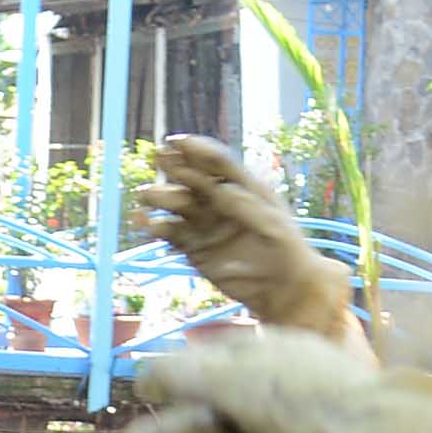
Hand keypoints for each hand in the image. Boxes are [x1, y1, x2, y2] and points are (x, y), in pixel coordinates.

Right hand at [137, 137, 359, 340]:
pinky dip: (154, 226)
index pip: (217, 162)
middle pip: (192, 178)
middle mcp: (219, 201)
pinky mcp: (192, 246)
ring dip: (160, 195)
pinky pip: (169, 232)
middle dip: (174, 167)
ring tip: (147, 194)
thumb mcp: (274, 228)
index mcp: (243, 187)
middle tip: (158, 159)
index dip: (196, 149)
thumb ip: (247, 208)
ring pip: (176, 202)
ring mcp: (204, 223)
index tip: (176, 142)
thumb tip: (219, 190)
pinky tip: (144, 222)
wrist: (283, 291)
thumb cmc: (287, 254)